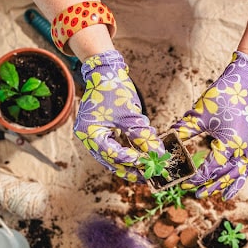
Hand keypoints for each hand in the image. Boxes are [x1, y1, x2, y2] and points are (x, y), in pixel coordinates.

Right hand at [74, 50, 164, 181]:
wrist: (107, 71)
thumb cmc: (115, 89)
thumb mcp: (130, 115)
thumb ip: (142, 135)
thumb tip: (159, 153)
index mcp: (89, 133)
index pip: (111, 153)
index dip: (130, 160)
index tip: (147, 163)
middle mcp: (88, 137)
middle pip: (111, 160)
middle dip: (130, 169)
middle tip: (148, 176)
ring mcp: (94, 135)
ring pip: (113, 156)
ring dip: (130, 163)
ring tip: (147, 172)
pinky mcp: (102, 132)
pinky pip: (115, 147)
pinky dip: (128, 152)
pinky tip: (141, 158)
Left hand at [172, 51, 247, 199]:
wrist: (241, 83)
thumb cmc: (220, 97)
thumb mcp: (198, 115)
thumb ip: (183, 131)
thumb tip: (162, 141)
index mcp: (229, 143)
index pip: (211, 168)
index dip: (197, 177)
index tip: (183, 182)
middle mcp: (241, 149)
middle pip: (224, 175)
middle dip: (209, 185)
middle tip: (193, 192)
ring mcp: (247, 148)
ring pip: (236, 174)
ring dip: (223, 185)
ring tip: (210, 195)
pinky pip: (245, 167)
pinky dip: (238, 179)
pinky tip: (230, 190)